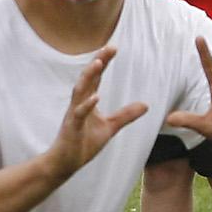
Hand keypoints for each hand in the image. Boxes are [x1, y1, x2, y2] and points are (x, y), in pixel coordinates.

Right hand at [44, 45, 147, 179]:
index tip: (112, 48)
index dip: (103, 63)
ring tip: (98, 63)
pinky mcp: (71, 128)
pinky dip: (86, 105)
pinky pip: (78, 114)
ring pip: (80, 92)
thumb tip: (146, 105)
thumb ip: (125, 115)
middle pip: (88, 79)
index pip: (95, 78)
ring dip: (88, 77)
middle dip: (97, 63)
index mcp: (86, 102)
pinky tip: (95, 97)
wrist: (64, 163)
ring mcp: (73, 115)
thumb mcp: (109, 128)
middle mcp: (78, 104)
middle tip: (108, 48)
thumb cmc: (83, 145)